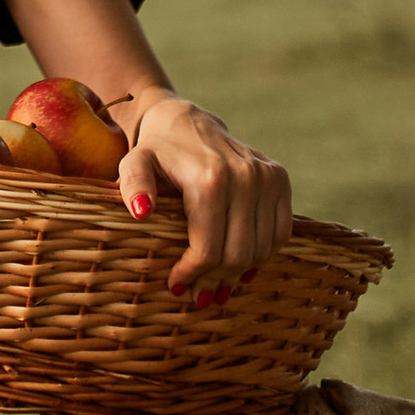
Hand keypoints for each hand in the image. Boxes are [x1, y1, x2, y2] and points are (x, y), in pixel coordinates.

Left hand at [120, 95, 294, 300]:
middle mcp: (245, 177)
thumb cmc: (155, 152)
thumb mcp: (133, 164)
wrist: (186, 122)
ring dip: (238, 273)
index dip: (192, 274)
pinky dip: (263, 254)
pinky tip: (241, 264)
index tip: (176, 284)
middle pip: (237, 255)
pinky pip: (280, 233)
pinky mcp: (280, 178)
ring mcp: (267, 177)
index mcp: (210, 179)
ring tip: (217, 282)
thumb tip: (141, 212)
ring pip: (261, 249)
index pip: (209, 249)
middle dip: (215, 280)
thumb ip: (133, 186)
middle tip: (198, 292)